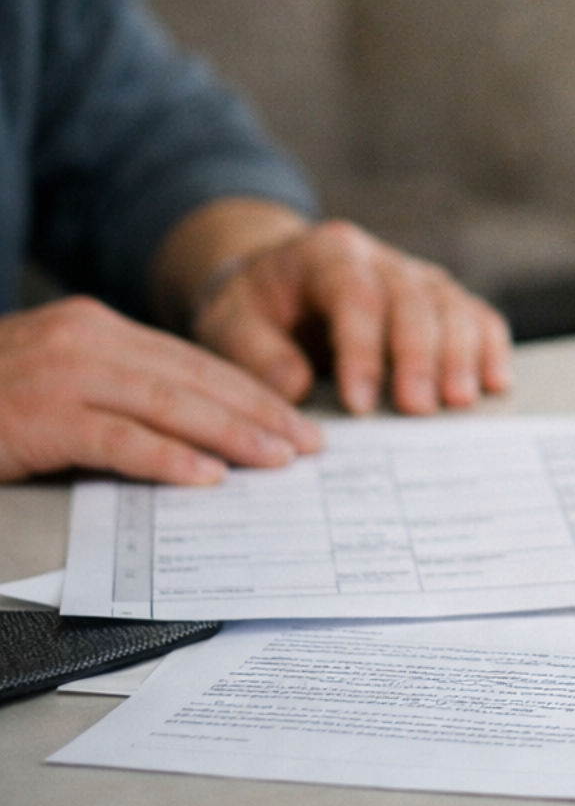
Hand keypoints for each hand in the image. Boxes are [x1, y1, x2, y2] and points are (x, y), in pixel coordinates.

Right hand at [0, 297, 323, 483]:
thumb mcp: (56, 380)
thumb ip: (116, 392)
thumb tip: (193, 428)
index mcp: (95, 328)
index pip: (192, 360)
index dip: (250, 391)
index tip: (295, 419)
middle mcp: (85, 340)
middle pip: (193, 378)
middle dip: (258, 412)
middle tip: (308, 444)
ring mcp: (60, 375)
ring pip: (169, 404)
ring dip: (232, 434)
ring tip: (277, 460)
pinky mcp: (36, 417)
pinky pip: (116, 439)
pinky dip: (166, 457)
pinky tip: (205, 477)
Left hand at [192, 220, 513, 415]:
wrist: (275, 279)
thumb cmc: (254, 305)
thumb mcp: (229, 321)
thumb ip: (256, 352)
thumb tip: (297, 388)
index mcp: (328, 252)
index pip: (355, 297)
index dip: (362, 351)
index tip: (359, 403)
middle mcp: (380, 259)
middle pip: (414, 300)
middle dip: (420, 357)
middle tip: (419, 408)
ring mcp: (416, 275)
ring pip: (452, 305)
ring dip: (461, 355)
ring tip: (460, 401)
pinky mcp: (439, 298)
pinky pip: (476, 314)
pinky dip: (490, 346)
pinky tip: (495, 381)